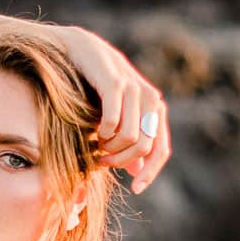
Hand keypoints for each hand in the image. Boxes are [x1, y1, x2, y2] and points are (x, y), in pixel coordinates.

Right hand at [53, 24, 170, 194]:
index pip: (161, 149)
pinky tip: (93, 131)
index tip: (134, 190)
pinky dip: (103, 134)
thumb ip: (129, 141)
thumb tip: (137, 170)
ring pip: (129, 137)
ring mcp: (135, 90)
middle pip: (144, 147)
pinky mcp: (115, 83)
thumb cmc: (96, 88)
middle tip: (101, 161)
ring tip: (94, 145)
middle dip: (121, 161)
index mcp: (155, 109)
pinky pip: (113, 122)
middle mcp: (151, 99)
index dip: (150, 173)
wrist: (78, 51)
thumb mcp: (116, 117)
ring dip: (109, 149)